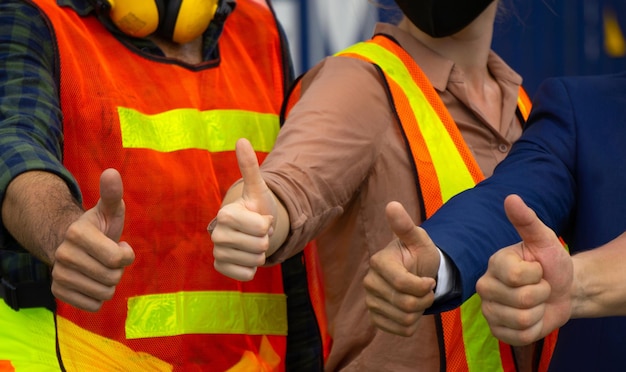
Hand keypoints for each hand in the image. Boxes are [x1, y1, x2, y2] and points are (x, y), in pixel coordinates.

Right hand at [51, 169, 134, 311]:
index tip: (119, 246)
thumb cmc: (99, 227)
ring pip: (104, 294)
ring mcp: (58, 274)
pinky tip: (93, 282)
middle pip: (112, 278)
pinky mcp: (58, 292)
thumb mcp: (109, 210)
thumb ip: (112, 193)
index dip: (126, 255)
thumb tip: (112, 172)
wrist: (74, 245)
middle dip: (118, 270)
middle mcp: (63, 254)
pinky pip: (92, 306)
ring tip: (102, 268)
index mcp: (77, 233)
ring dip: (109, 283)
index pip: (117, 259)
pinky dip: (99, 297)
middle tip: (109, 258)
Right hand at [211, 138, 278, 280]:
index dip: (267, 224)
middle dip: (265, 239)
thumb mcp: (257, 188)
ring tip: (252, 242)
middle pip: (260, 246)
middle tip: (257, 232)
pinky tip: (246, 256)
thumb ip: (250, 167)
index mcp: (225, 214)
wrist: (250, 229)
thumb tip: (241, 140)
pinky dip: (252, 268)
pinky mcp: (220, 268)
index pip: (261, 228)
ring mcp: (217, 252)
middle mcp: (216, 234)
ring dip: (260, 253)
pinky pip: (247, 275)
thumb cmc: (255, 207)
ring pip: (256, 261)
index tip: (259, 217)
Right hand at [364, 201, 438, 335]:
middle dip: (424, 300)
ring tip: (420, 298)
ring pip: (404, 319)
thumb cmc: (419, 254)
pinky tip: (412, 310)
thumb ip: (405, 226)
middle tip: (427, 290)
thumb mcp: (418, 239)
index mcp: (379, 262)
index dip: (423, 287)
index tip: (431, 280)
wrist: (416, 272)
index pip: (402, 284)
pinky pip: (399, 331)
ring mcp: (371, 301)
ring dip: (420, 312)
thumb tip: (392, 205)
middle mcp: (370, 282)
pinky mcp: (375, 318)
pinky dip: (412, 324)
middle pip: (405, 304)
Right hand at [476, 194, 571, 345]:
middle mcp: (485, 286)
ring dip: (540, 312)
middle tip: (539, 287)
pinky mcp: (497, 331)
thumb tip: (511, 197)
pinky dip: (535, 329)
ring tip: (537, 302)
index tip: (538, 269)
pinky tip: (532, 317)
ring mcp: (489, 310)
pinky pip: (520, 336)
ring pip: (522, 320)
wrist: (563, 289)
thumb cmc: (552, 262)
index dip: (538, 275)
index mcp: (494, 263)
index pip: (517, 277)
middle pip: (522, 300)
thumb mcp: (544, 239)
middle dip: (542, 294)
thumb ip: (526, 220)